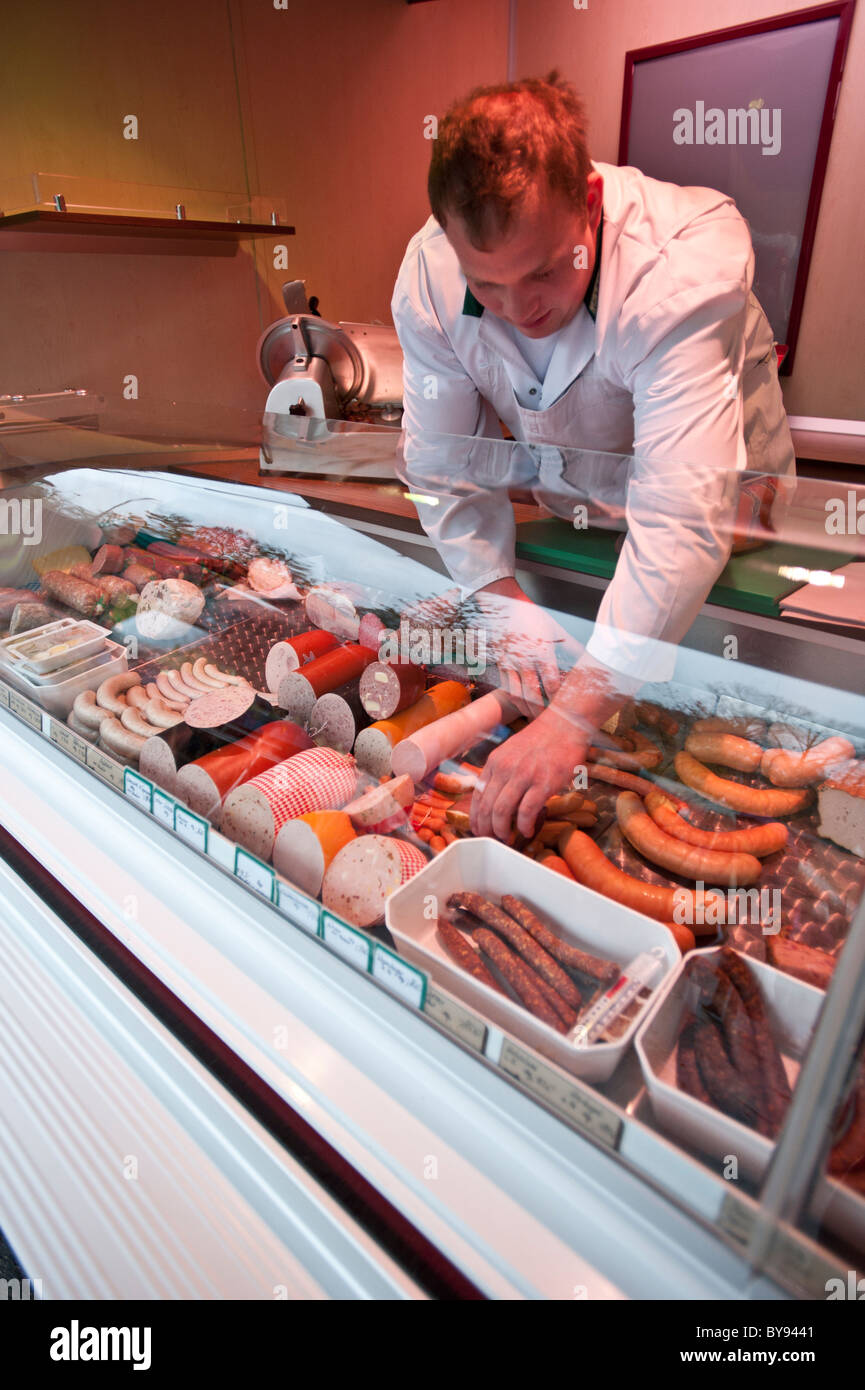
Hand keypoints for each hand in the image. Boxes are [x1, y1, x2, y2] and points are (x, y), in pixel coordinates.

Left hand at [471, 707, 589, 840]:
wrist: (565, 724)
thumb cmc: (541, 740)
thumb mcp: (511, 752)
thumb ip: (501, 772)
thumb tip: (495, 798)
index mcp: (495, 762)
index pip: (477, 796)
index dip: (475, 817)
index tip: (478, 829)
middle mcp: (505, 769)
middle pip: (487, 807)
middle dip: (486, 828)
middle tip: (491, 839)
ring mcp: (524, 776)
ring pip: (502, 811)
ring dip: (502, 830)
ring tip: (507, 839)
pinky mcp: (544, 783)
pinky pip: (527, 811)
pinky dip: (524, 825)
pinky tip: (526, 831)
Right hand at [473, 580, 581, 716]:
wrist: (506, 606)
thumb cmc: (534, 618)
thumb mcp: (557, 631)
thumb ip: (572, 647)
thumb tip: (589, 657)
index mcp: (542, 652)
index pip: (551, 683)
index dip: (558, 700)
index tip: (565, 711)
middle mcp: (525, 660)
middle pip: (533, 694)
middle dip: (541, 712)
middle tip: (549, 723)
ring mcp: (510, 663)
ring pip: (516, 694)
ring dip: (526, 709)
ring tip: (534, 719)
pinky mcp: (500, 664)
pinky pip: (506, 687)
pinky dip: (515, 700)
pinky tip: (522, 705)